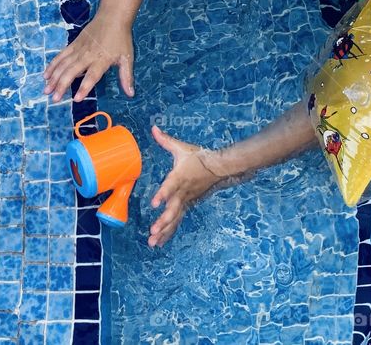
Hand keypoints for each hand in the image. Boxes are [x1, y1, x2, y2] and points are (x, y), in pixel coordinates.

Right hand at [43, 12, 133, 102]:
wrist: (112, 16)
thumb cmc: (121, 38)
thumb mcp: (127, 58)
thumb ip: (126, 77)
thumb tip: (131, 94)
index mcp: (101, 60)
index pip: (91, 76)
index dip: (84, 88)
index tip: (76, 99)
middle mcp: (87, 56)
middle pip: (71, 72)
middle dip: (62, 86)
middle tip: (54, 99)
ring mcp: (78, 49)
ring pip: (63, 65)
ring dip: (54, 78)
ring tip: (46, 90)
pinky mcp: (73, 44)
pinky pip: (60, 56)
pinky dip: (53, 65)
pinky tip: (47, 75)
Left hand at [148, 126, 226, 246]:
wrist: (218, 167)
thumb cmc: (198, 157)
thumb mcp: (181, 147)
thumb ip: (166, 140)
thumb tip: (153, 128)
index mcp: (179, 177)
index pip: (170, 186)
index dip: (162, 194)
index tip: (154, 204)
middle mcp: (183, 192)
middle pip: (173, 210)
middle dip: (162, 222)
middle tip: (152, 232)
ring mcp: (186, 200)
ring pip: (175, 219)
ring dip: (164, 231)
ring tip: (152, 243)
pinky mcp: (188, 205)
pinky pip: (178, 220)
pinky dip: (169, 231)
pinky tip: (160, 241)